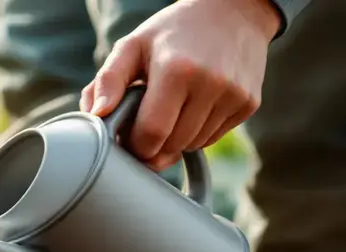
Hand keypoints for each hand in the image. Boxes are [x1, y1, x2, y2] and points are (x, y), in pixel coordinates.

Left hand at [80, 0, 280, 170]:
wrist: (234, 11)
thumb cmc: (173, 31)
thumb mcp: (134, 45)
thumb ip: (108, 80)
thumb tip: (96, 115)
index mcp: (177, 70)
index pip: (152, 135)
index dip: (135, 144)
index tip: (128, 137)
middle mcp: (211, 84)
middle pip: (172, 145)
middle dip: (154, 144)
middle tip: (146, 124)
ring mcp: (234, 96)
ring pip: (193, 145)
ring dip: (176, 139)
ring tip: (171, 109)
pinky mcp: (249, 104)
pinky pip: (213, 138)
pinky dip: (197, 132)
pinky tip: (193, 107)